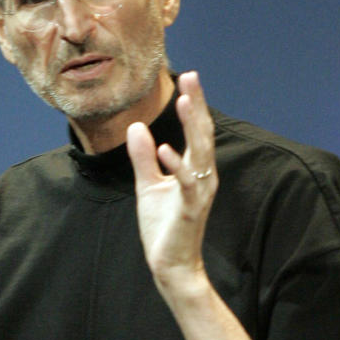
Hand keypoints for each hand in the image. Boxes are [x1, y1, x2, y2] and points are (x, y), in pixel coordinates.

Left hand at [126, 71, 216, 286]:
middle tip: (193, 77)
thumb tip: (137, 128)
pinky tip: (164, 148)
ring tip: (185, 101)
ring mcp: (199, 192)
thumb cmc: (163, 226)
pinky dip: (175, 165)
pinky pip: (185, 183)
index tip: (189, 77)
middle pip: (203, 134)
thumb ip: (143, 157)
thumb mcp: (148, 184)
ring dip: (192, 127)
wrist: (170, 263)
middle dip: (197, 105)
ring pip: (200, 153)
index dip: (194, 104)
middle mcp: (203, 176)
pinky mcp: (189, 208)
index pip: (197, 130)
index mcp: (195, 169)